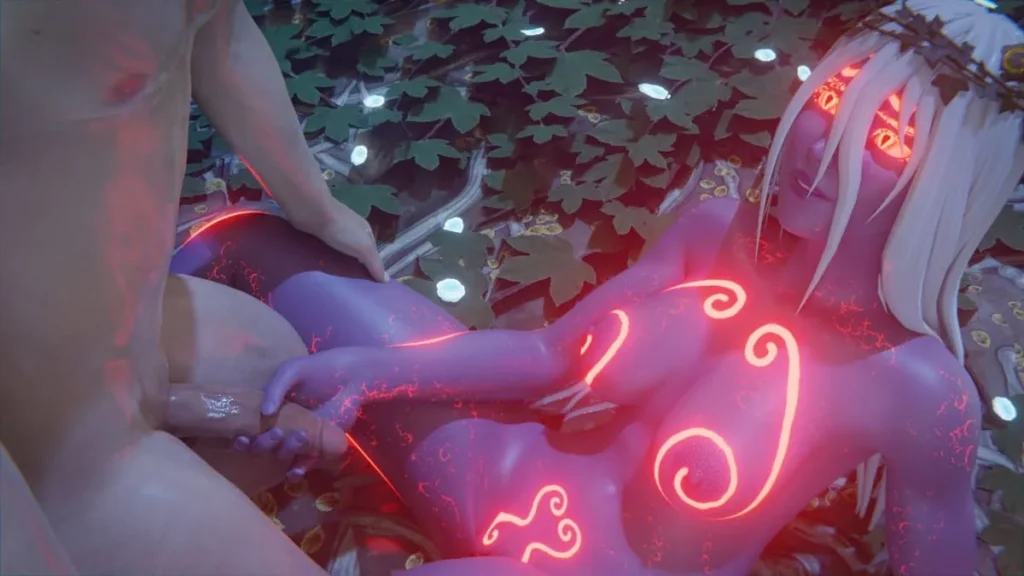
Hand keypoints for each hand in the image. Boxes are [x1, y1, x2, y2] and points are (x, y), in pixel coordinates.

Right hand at [235, 350, 364, 480]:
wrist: (352, 377)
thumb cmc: (320, 370)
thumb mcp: (292, 371)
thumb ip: (275, 388)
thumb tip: (264, 412)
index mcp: (269, 409)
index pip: (248, 428)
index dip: (241, 436)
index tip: (242, 437)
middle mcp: (280, 426)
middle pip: (261, 445)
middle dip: (262, 445)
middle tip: (277, 433)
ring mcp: (297, 438)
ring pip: (280, 456)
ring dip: (283, 452)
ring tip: (300, 436)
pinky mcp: (317, 447)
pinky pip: (302, 464)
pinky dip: (296, 471)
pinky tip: (296, 470)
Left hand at [296, 199, 387, 281]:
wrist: (312, 212)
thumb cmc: (342, 230)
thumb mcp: (364, 248)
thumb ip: (374, 263)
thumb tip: (386, 280)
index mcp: (365, 231)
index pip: (372, 252)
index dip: (371, 267)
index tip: (367, 284)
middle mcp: (352, 228)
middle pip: (356, 250)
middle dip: (355, 265)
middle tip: (350, 285)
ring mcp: (334, 228)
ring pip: (340, 249)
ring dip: (339, 260)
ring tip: (334, 278)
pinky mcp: (318, 230)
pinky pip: (325, 246)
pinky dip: (325, 255)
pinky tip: (321, 264)